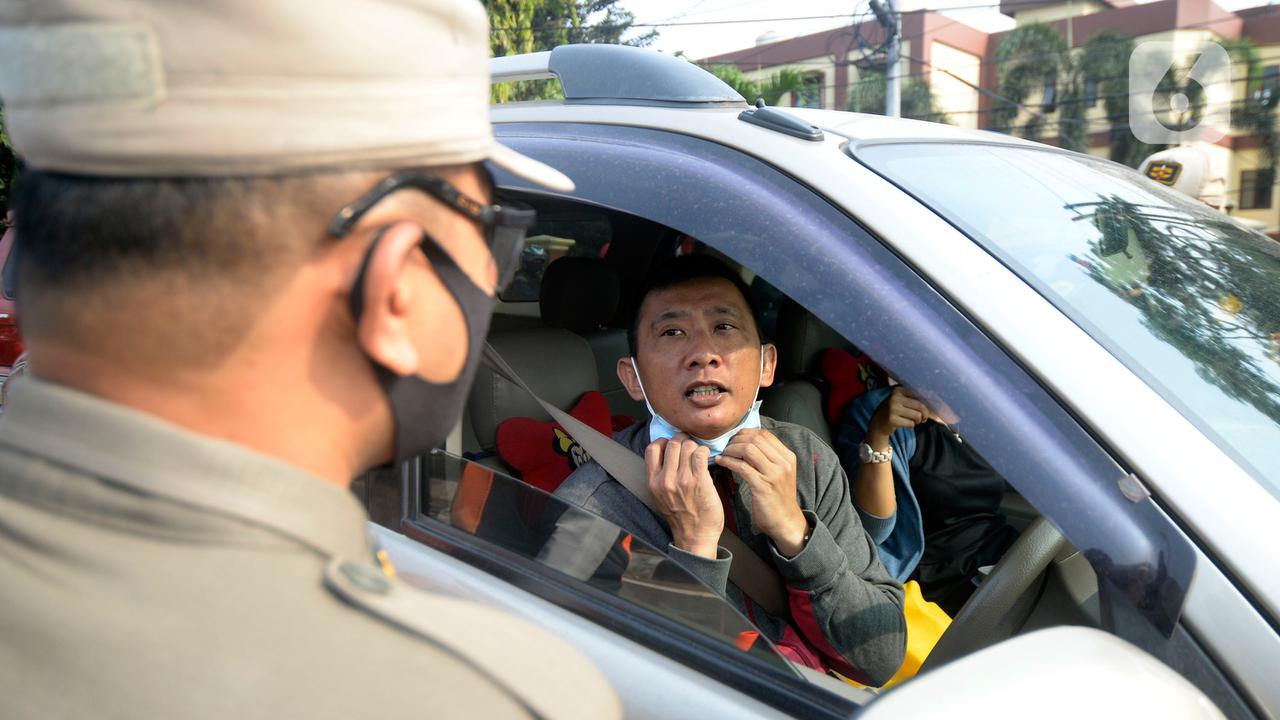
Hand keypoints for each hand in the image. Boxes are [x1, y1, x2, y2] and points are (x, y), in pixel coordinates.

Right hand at [646, 434, 723, 559]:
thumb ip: (660, 476)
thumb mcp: (660, 497)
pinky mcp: (700, 482)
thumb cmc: (680, 517)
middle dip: (683, 440)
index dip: (663, 442)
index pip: (652, 448)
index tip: (672, 445)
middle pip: (672, 443)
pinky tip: (706, 458)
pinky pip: (701, 454)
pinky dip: (705, 452)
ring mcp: (683, 480)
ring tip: (699, 455)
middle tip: (690, 446)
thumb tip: (667, 454)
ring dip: (696, 447)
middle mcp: (666, 480)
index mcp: (653, 482)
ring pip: (688, 446)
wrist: (695, 537)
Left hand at [713, 428, 807, 556]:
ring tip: (723, 454)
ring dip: (731, 449)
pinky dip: (728, 461)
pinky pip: (741, 467)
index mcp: (787, 457)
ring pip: (747, 449)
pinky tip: (721, 462)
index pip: (764, 434)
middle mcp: (783, 463)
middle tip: (726, 446)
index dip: (745, 433)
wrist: (785, 521)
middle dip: (736, 440)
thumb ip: (768, 457)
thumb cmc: (778, 497)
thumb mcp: (780, 472)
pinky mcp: (763, 486)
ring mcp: (774, 474)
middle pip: (755, 439)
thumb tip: (746, 441)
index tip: (734, 438)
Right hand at [867, 386, 930, 446]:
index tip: (928, 409)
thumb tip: (936, 406)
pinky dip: (911, 425)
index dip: (927, 403)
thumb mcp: (901, 400)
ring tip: (913, 421)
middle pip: (920, 406)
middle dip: (925, 414)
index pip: (919, 394)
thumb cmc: (894, 411)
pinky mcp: (892, 419)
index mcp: (898, 389)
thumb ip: (915, 400)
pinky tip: (904, 423)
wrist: (878, 423)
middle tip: (923, 418)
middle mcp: (895, 397)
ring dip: (918, 421)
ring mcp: (892, 408)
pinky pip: (911, 424)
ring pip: (917, 415)